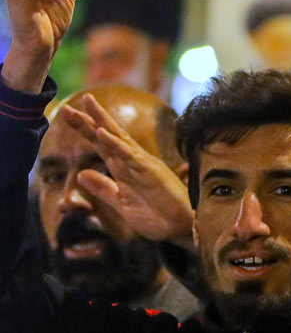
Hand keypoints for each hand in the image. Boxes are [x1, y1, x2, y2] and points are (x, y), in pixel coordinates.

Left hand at [59, 94, 194, 247]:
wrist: (181, 228)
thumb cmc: (157, 216)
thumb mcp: (121, 202)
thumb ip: (103, 188)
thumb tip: (81, 174)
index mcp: (125, 168)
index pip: (101, 144)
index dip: (85, 129)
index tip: (67, 114)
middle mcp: (133, 161)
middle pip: (108, 135)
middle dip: (89, 119)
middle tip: (70, 104)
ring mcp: (142, 164)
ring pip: (118, 139)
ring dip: (101, 122)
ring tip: (86, 105)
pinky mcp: (150, 171)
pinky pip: (129, 155)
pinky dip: (115, 144)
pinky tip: (101, 132)